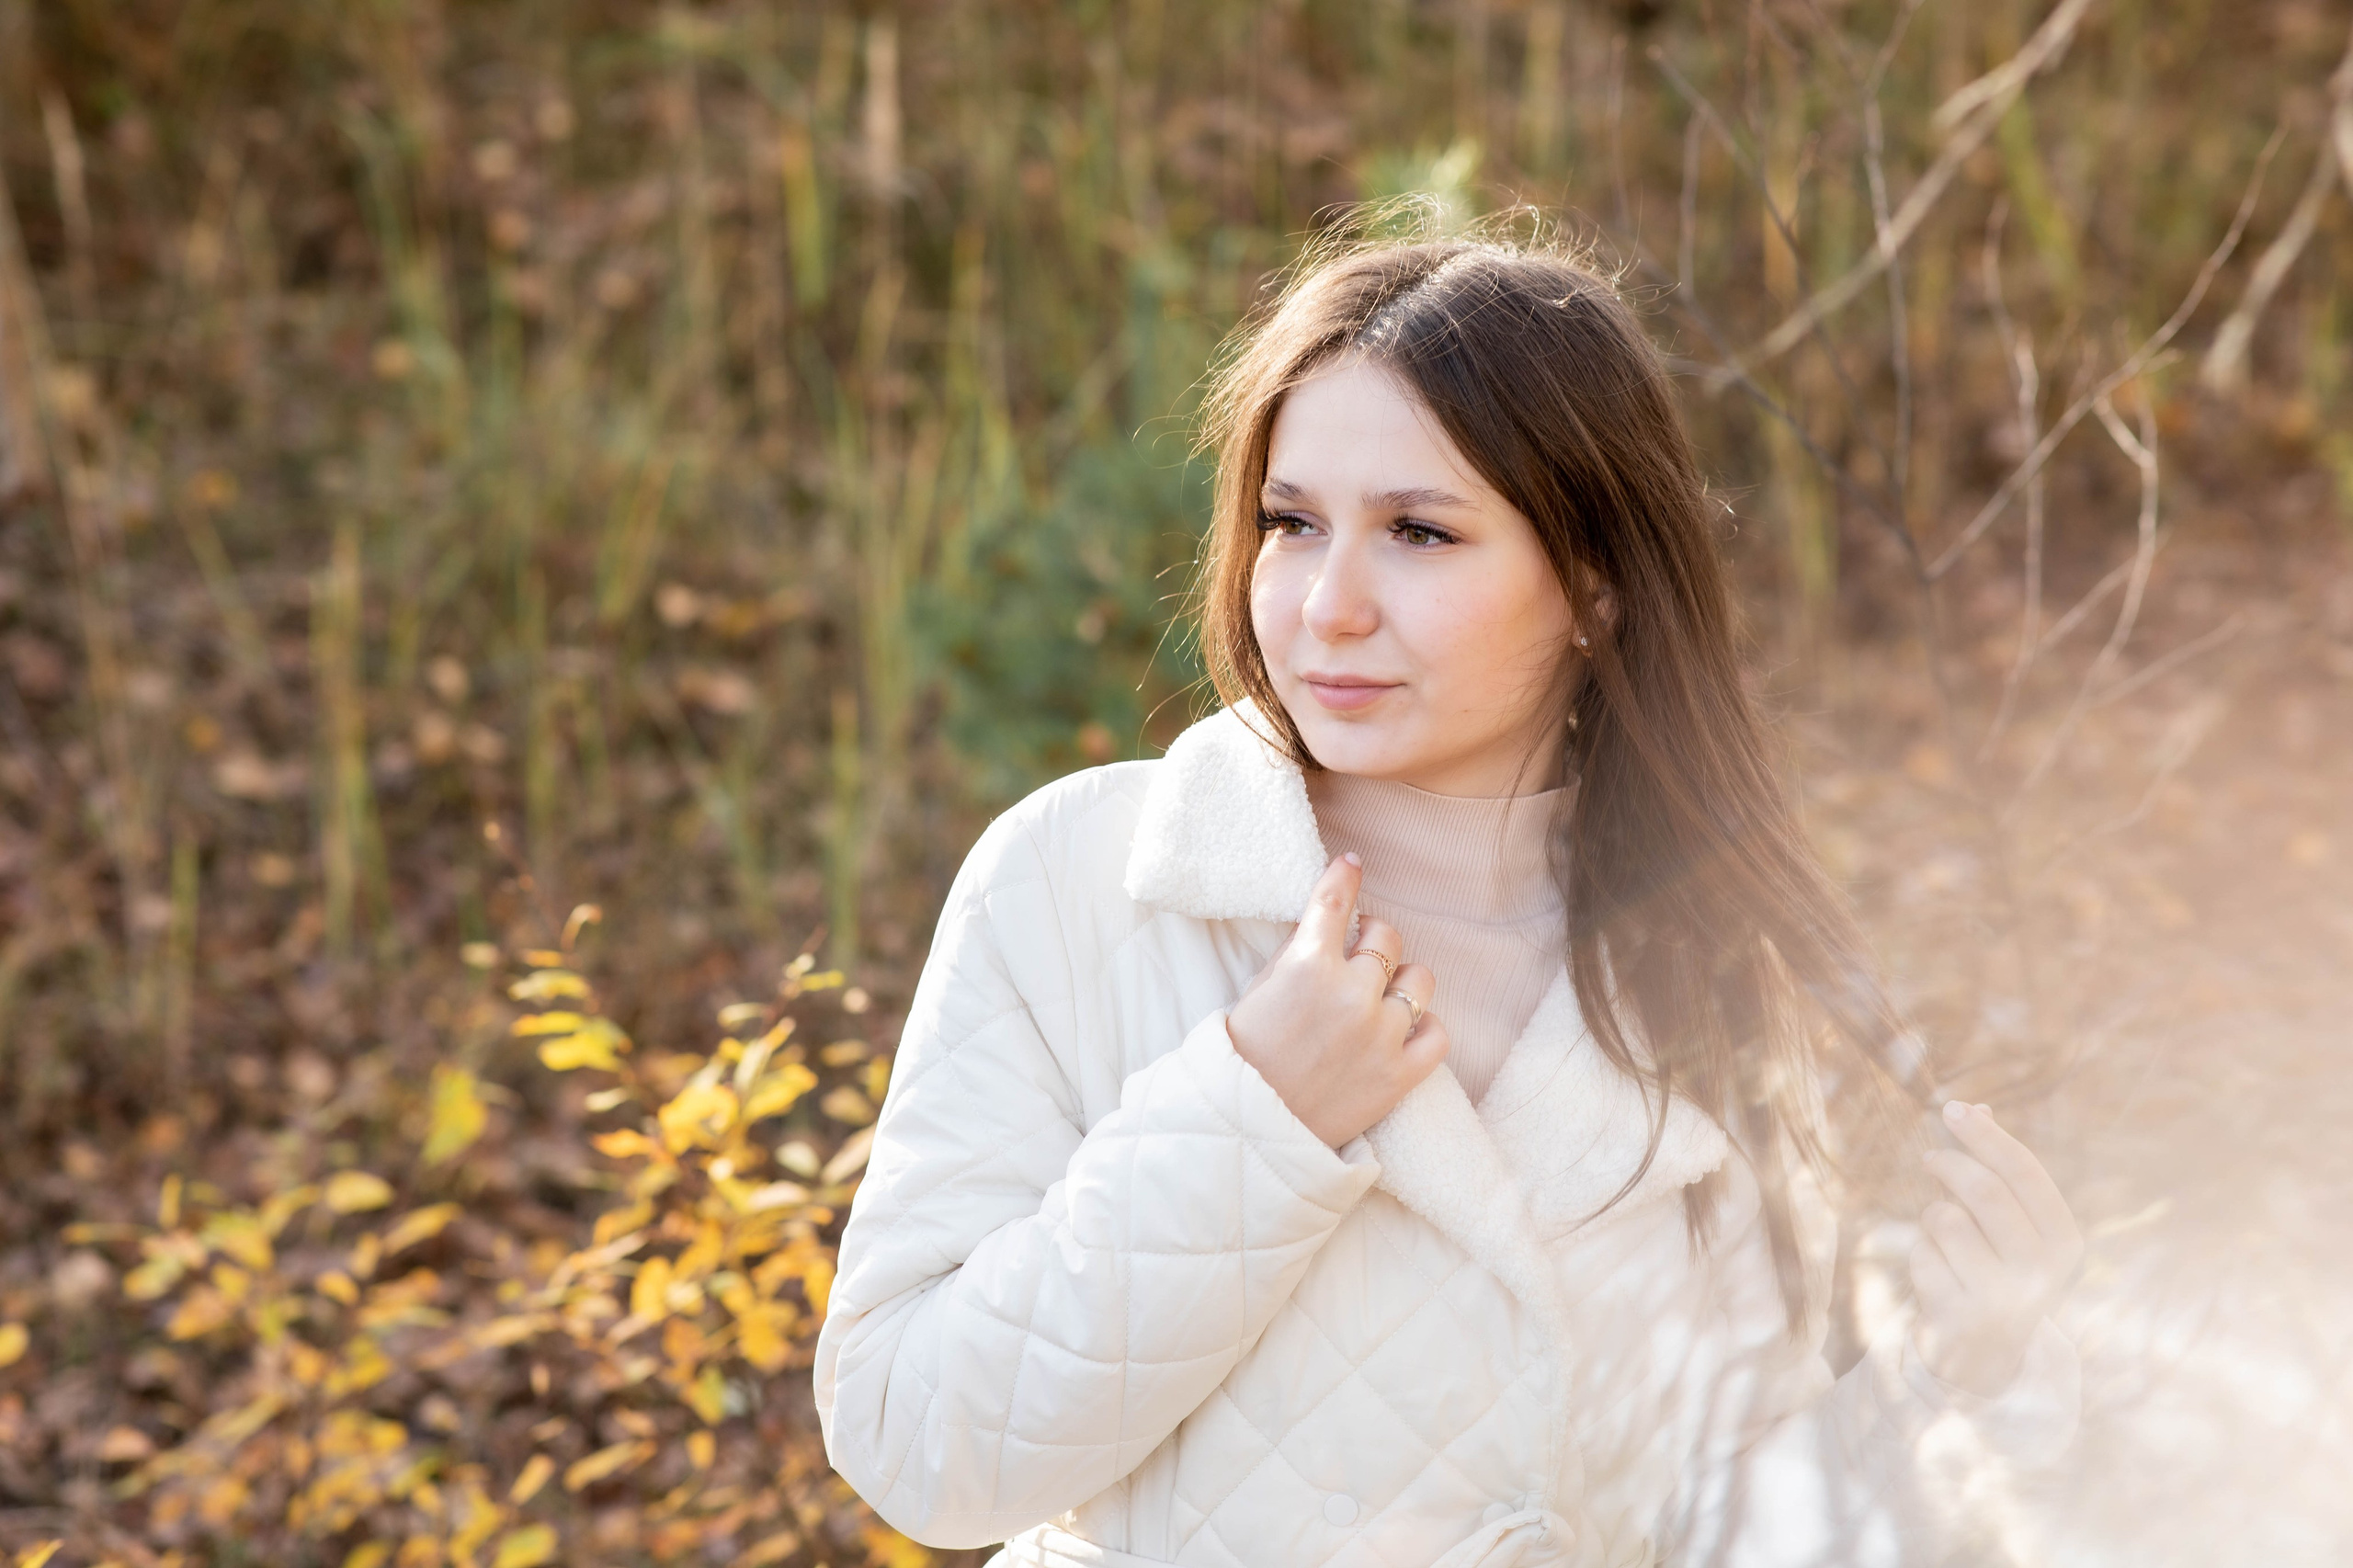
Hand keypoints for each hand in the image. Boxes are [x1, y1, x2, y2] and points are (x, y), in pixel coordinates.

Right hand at [1225, 853, 1450, 1146]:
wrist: (1248, 1129)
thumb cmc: (1245, 1057)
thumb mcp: (1260, 990)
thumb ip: (1298, 954)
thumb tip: (1332, 924)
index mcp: (1307, 965)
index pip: (1335, 901)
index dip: (1344, 877)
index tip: (1351, 865)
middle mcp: (1351, 993)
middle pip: (1388, 935)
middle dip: (1373, 939)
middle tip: (1358, 955)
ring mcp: (1381, 1034)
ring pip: (1420, 978)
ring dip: (1402, 981)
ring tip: (1381, 998)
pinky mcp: (1400, 1074)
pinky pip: (1437, 1032)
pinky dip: (1424, 1027)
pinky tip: (1403, 1030)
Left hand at [1909, 1100, 2083, 1397]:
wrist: (1984, 1353)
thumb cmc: (1997, 1267)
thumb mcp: (2012, 1223)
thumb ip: (1996, 1169)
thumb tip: (1977, 1107)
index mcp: (2064, 1242)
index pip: (2025, 1173)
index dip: (1986, 1135)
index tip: (1953, 1107)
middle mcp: (2040, 1272)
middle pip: (1984, 1191)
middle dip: (1949, 1164)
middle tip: (1931, 1159)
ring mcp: (2000, 1298)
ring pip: (1946, 1219)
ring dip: (1933, 1215)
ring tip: (1942, 1234)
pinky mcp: (1958, 1316)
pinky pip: (1922, 1253)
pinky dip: (1920, 1251)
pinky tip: (1937, 1274)